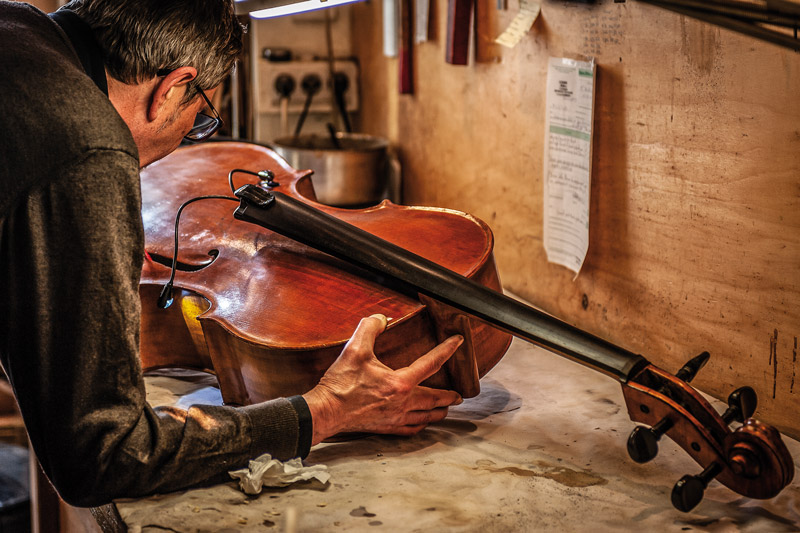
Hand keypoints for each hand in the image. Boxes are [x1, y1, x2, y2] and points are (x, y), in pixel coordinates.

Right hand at [302, 314, 463, 443]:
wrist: (326, 412)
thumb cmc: (340, 383)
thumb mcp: (354, 349)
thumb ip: (369, 328)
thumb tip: (381, 318)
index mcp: (400, 382)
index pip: (431, 363)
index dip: (447, 349)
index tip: (458, 342)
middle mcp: (403, 402)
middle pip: (435, 398)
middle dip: (450, 396)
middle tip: (460, 395)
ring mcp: (396, 417)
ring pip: (427, 416)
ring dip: (439, 411)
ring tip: (446, 408)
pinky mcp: (387, 428)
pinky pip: (412, 429)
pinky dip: (422, 425)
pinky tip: (423, 422)